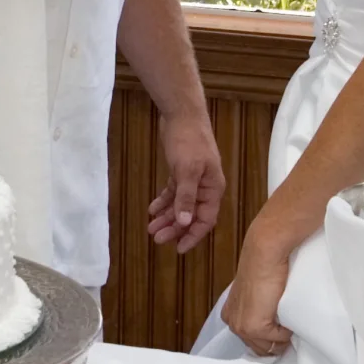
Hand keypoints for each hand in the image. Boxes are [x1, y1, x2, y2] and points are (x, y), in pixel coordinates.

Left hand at [148, 111, 224, 253]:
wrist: (182, 114)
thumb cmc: (189, 141)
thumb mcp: (187, 170)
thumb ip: (186, 197)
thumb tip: (185, 221)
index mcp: (212, 189)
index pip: (206, 220)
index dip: (193, 235)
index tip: (179, 249)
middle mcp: (205, 187)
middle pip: (191, 215)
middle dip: (175, 228)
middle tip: (156, 238)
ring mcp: (193, 180)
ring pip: (180, 205)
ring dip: (167, 217)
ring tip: (151, 227)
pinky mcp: (181, 172)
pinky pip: (173, 193)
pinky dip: (163, 202)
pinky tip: (152, 209)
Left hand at [222, 218, 293, 356]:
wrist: (266, 253)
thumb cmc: (265, 266)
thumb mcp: (256, 293)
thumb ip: (258, 309)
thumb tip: (274, 322)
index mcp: (230, 316)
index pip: (252, 341)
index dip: (268, 337)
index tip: (281, 327)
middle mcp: (232, 323)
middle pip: (260, 348)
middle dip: (276, 340)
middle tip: (288, 324)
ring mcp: (242, 327)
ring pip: (269, 347)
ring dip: (282, 336)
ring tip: (288, 317)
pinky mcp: (254, 327)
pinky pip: (279, 339)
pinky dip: (287, 331)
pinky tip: (286, 312)